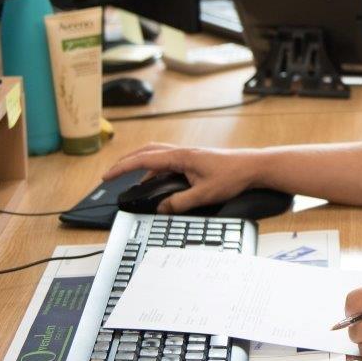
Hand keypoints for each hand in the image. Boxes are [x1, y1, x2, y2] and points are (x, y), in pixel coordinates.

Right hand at [100, 142, 254, 213]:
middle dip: (127, 162)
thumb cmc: (233, 176)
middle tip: (113, 174)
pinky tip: (158, 183)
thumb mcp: (204, 195)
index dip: (123, 168)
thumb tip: (161, 209)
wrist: (254, 167)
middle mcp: (182, 152)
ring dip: (142, 165)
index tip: (107, 176)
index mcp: (181, 157)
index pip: (144, 160)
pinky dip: (157, 170)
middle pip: (146, 152)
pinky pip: (168, 161)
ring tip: (132, 182)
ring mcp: (188, 155)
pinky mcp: (195, 159)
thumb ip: (180, 203)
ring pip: (157, 155)